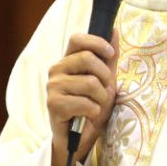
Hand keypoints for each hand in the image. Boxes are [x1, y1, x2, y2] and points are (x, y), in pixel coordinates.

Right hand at [47, 29, 119, 165]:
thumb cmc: (92, 104)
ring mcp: (53, 86)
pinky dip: (94, 111)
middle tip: (104, 90)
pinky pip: (86, 102)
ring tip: (96, 105)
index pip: (77, 38)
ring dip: (101, 98)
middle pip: (87, 58)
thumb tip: (114, 30)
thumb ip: (109, 56)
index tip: (110, 55)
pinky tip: (88, 115)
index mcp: (68, 60)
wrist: (81, 136)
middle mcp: (57, 70)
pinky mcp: (53, 104)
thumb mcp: (105, 79)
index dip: (96, 43)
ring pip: (90, 83)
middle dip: (105, 77)